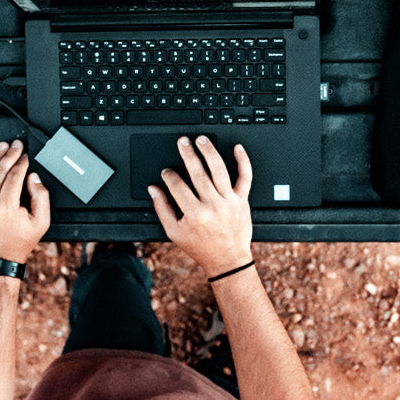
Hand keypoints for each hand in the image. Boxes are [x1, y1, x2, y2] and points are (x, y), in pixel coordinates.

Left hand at [0, 139, 49, 263]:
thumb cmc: (19, 241)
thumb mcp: (41, 222)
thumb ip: (41, 197)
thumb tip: (33, 177)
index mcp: (6, 207)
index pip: (14, 176)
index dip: (21, 163)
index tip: (26, 156)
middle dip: (9, 154)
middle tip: (16, 145)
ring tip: (2, 147)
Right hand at [148, 136, 252, 276]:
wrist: (227, 260)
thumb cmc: (200, 247)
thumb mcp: (174, 232)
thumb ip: (162, 208)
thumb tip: (154, 189)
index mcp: (194, 213)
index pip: (177, 185)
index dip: (169, 175)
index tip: (166, 171)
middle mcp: (212, 205)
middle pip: (198, 172)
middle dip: (187, 154)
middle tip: (182, 142)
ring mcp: (229, 201)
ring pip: (219, 169)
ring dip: (209, 151)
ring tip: (201, 139)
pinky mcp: (242, 201)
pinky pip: (245, 177)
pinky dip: (243, 161)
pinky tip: (237, 148)